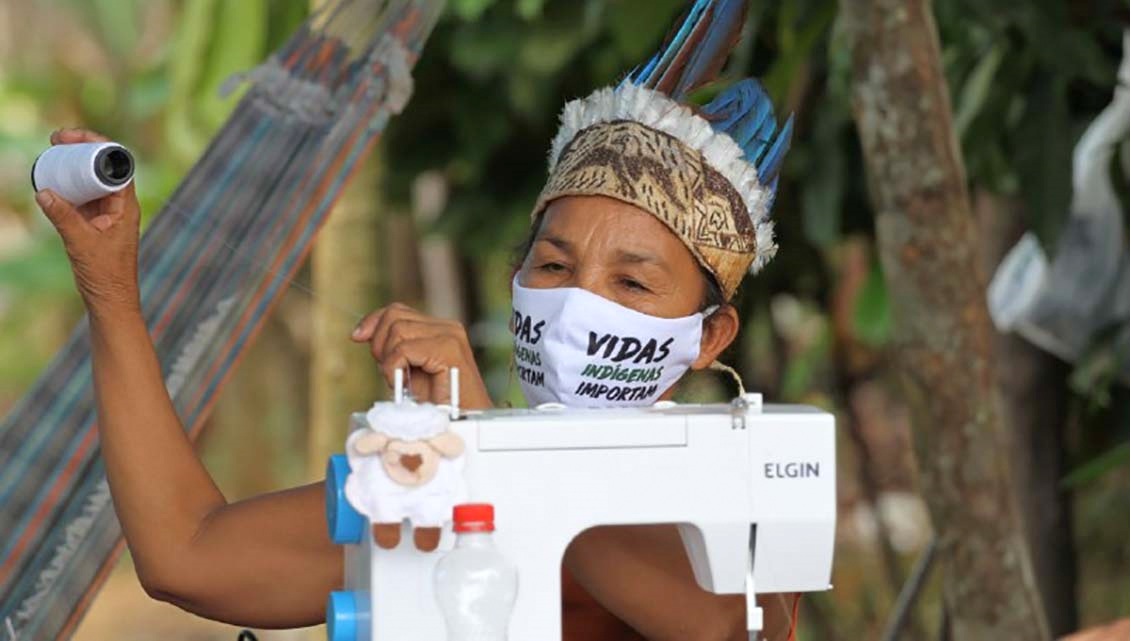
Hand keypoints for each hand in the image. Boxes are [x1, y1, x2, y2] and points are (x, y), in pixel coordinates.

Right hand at [34, 128, 141, 317]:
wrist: (111, 301)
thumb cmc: (106, 275)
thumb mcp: (81, 243)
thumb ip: (63, 217)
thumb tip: (43, 190)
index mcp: (126, 206)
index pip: (117, 164)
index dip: (97, 144)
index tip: (73, 136)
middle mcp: (120, 207)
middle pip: (104, 168)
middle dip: (82, 150)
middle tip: (57, 139)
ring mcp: (108, 215)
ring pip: (92, 182)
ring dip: (74, 167)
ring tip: (53, 154)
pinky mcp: (96, 225)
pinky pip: (83, 198)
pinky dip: (69, 187)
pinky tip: (52, 182)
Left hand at [351, 303, 492, 409]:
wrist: (465, 424)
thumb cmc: (439, 404)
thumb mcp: (410, 370)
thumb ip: (393, 349)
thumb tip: (361, 333)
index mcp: (440, 328)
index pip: (397, 310)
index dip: (373, 322)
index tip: (356, 337)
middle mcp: (448, 327)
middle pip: (393, 316)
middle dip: (380, 344)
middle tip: (390, 372)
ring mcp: (450, 336)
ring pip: (397, 330)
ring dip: (388, 359)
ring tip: (400, 380)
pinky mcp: (448, 351)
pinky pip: (403, 349)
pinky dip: (394, 368)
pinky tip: (402, 384)